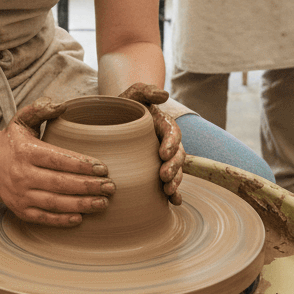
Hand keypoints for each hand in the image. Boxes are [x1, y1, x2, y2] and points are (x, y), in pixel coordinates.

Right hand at [0, 98, 115, 225]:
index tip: (103, 168)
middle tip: (111, 187)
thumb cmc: (14, 139)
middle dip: (88, 186)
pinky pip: (44, 217)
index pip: (58, 160)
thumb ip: (41, 109)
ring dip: (81, 205)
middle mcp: (22, 174)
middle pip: (60, 183)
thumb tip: (62, 105)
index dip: (81, 165)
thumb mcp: (23, 119)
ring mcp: (20, 195)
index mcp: (26, 151)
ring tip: (103, 203)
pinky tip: (81, 218)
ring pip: (54, 203)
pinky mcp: (20, 210)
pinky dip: (62, 220)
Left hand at [118, 83, 185, 204]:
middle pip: (178, 155)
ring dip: (175, 182)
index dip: (171, 143)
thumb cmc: (126, 105)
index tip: (163, 153)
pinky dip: (173, 193)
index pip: (173, 133)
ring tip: (168, 191)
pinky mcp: (156, 170)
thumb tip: (164, 94)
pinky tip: (173, 202)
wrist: (115, 118)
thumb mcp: (135, 93)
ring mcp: (163, 157)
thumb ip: (147, 90)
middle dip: (174, 167)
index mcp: (164, 124)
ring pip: (176, 170)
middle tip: (164, 177)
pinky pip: (169, 182)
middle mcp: (167, 142)